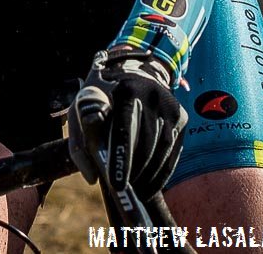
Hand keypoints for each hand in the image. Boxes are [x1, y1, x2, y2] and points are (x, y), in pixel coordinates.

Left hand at [68, 48, 186, 201]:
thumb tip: (92, 178)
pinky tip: (149, 183)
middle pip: (145, 143)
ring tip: (135, 190)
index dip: (121, 158)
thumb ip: (80, 145)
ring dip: (148, 175)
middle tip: (124, 191)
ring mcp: (170, 106)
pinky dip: (161, 172)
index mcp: (124, 89)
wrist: (134, 72)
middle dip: (134, 171)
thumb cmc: (102, 97)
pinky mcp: (181, 117)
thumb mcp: (82, 110)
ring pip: (162, 150)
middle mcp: (151, 95)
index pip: (125, 127)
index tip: (117, 185)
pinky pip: (173, 152)